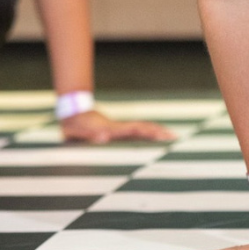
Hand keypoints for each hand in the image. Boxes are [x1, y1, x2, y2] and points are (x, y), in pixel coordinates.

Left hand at [59, 109, 174, 143]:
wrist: (74, 112)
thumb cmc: (74, 125)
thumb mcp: (78, 132)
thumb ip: (90, 134)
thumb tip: (104, 137)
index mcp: (113, 130)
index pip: (135, 130)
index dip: (149, 132)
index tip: (161, 135)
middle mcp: (120, 128)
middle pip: (144, 128)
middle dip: (159, 132)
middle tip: (175, 137)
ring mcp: (120, 128)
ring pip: (143, 128)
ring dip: (157, 132)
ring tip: (171, 136)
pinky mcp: (119, 131)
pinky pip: (138, 131)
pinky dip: (149, 133)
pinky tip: (155, 136)